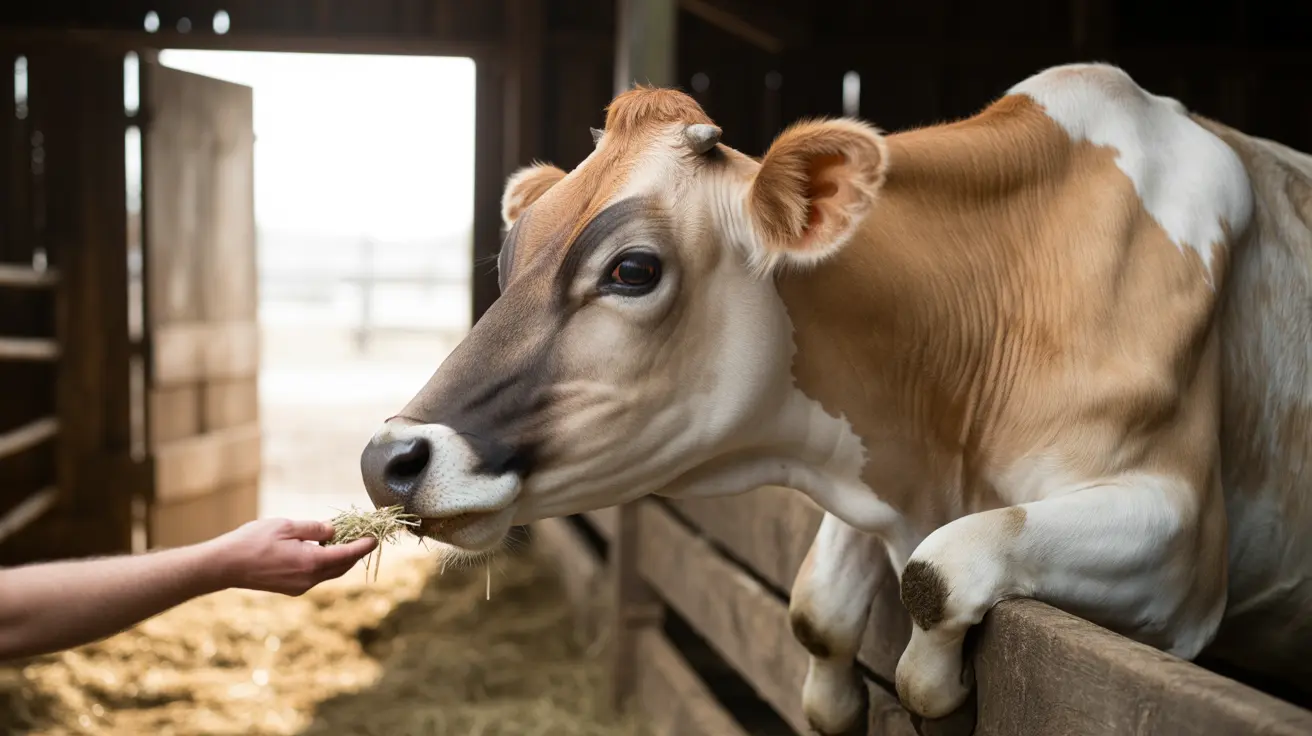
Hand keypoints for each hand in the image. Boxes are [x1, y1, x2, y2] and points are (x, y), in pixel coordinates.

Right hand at [205, 518, 377, 595]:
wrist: (225, 566)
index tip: (375, 538)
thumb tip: (334, 531)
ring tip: (345, 541)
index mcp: (311, 562)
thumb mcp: (286, 526)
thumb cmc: (253, 541)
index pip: (347, 554)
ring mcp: (300, 587)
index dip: (363, 546)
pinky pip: (317, 576)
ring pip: (330, 573)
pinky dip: (325, 564)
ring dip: (340, 559)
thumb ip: (314, 528)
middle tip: (363, 537)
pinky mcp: (291, 589)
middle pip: (342, 567)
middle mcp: (309, 579)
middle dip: (355, 553)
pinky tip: (321, 551)